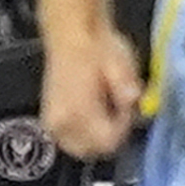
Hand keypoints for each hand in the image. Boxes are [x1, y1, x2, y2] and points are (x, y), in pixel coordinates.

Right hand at [39, 25, 143, 157]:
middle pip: (95, 151)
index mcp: (75, 111)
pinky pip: (73, 142)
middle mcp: (60, 124)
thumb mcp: (120, 63)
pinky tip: (94, 113)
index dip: (124, 127)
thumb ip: (125, 84)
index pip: (108, 140)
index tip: (128, 108)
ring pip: (83, 149)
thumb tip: (133, 98)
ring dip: (98, 138)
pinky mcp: (51, 122)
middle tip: (119, 112)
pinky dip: (86, 134)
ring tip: (106, 112)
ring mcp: (53, 125)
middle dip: (111, 136)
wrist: (73, 34)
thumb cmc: (98, 47)